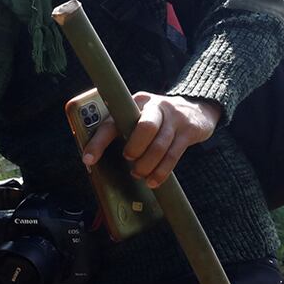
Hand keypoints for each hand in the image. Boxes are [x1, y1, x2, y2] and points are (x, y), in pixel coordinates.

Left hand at [81, 93, 221, 187]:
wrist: (195, 109)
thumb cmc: (156, 119)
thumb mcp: (138, 117)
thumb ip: (121, 131)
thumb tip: (96, 161)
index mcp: (134, 103)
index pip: (113, 122)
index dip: (99, 142)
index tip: (88, 159)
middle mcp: (155, 106)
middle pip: (145, 128)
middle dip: (134, 149)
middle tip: (129, 160)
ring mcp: (174, 118)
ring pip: (160, 145)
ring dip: (147, 165)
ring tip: (139, 174)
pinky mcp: (188, 131)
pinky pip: (173, 155)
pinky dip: (161, 172)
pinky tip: (153, 180)